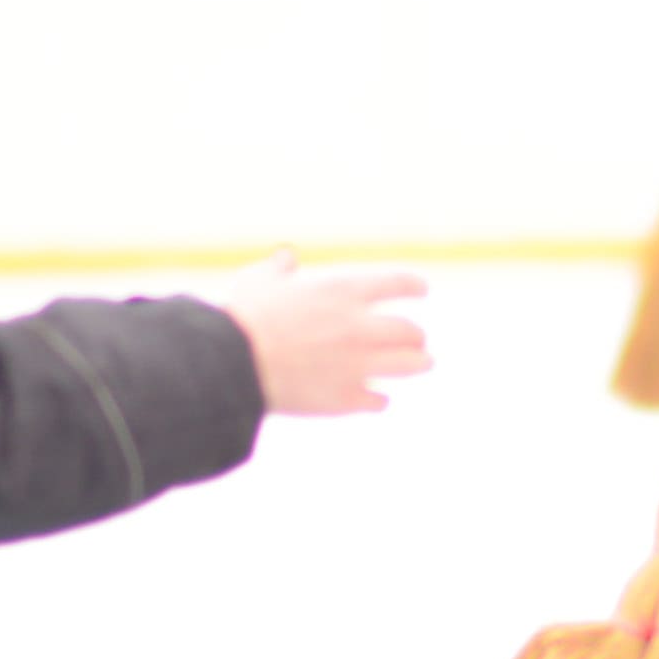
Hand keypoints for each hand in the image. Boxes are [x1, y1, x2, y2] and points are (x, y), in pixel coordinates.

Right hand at [225, 257, 430, 416]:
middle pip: (409, 330)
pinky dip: (380, 399)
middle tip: (417, 338)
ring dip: (419, 362)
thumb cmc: (243, 318)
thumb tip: (285, 257)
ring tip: (424, 362)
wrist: (235, 364)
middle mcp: (359, 327)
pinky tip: (379, 399)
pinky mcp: (346, 398)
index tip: (421, 290)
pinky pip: (378, 400)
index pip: (396, 283)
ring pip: (409, 365)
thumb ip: (279, 268)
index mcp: (342, 292)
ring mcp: (357, 364)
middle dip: (416, 334)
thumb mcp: (260, 280)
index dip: (413, 286)